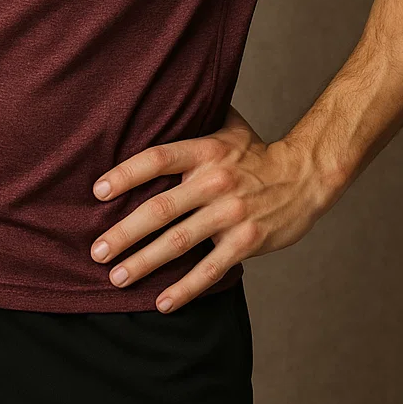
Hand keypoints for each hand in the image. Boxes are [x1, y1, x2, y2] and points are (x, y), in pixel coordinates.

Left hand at [89, 106, 342, 310]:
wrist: (306, 176)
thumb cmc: (257, 153)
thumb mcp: (228, 126)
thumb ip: (195, 117)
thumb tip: (156, 101)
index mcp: (206, 151)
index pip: (157, 159)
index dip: (125, 174)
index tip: (98, 192)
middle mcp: (215, 182)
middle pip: (160, 209)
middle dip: (124, 233)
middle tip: (96, 251)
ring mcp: (231, 214)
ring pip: (178, 243)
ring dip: (144, 263)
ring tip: (117, 277)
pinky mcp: (246, 241)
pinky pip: (210, 270)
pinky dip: (185, 289)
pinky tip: (161, 303)